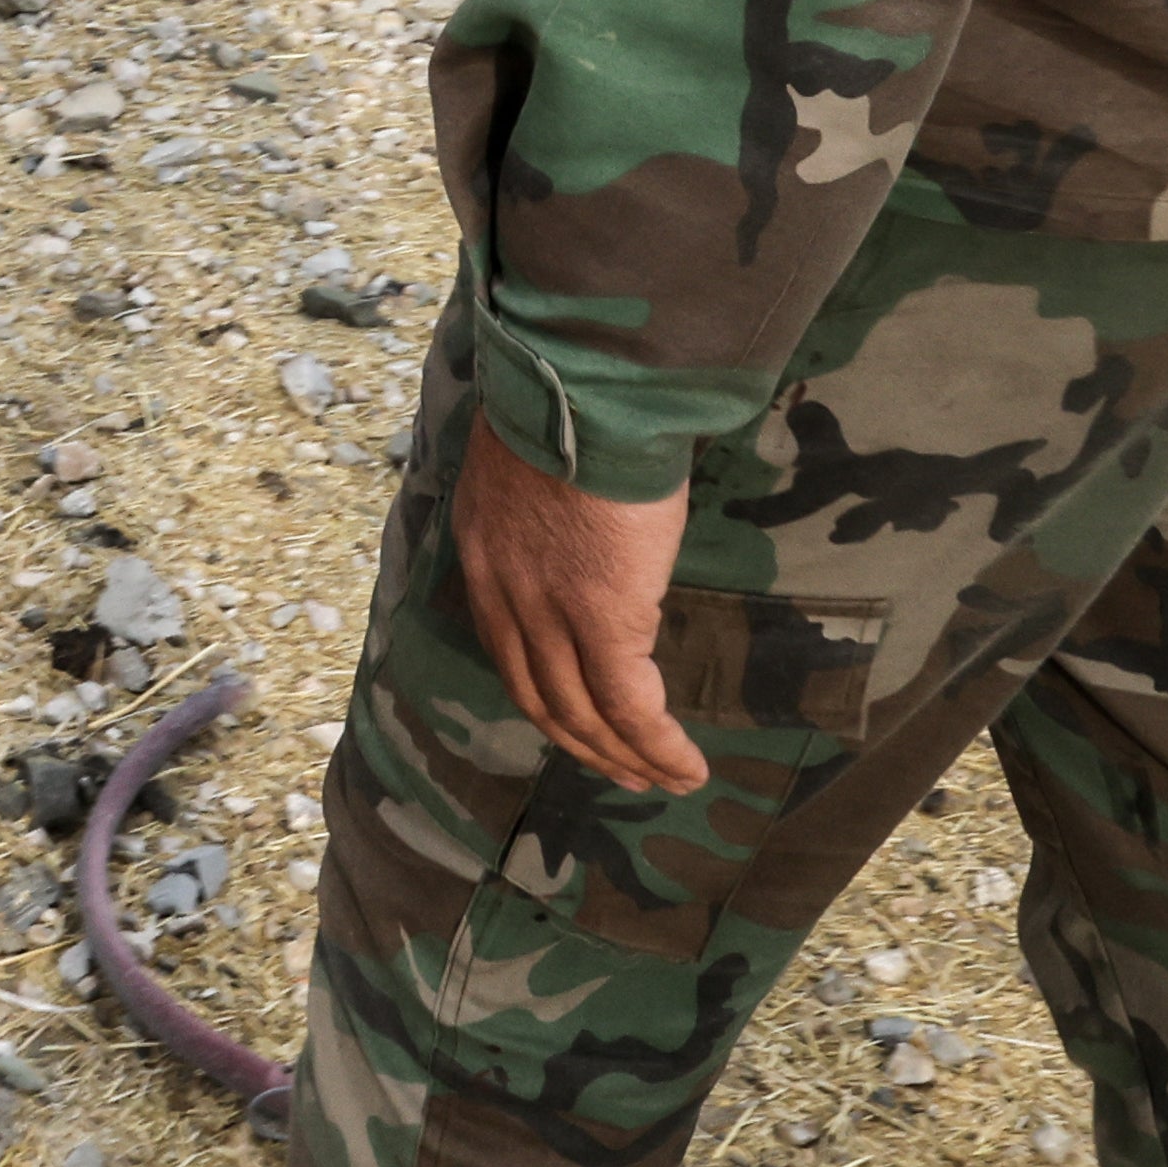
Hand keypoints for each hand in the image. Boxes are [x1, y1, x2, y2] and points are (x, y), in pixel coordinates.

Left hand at [447, 419, 706, 798]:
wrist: (584, 387)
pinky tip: (684, 766)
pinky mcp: (604, 617)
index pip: (506, 644)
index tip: (574, 717)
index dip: (542, 689)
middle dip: (580, 741)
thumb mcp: (529, 454)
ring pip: (580, 711)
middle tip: (621, 769)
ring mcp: (549, 610)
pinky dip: (656, 744)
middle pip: (537, 693)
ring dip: (623, 755)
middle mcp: (504, 591)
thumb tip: (582, 518)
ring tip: (663, 779)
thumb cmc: (570, 400)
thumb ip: (543, 502)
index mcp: (483, 549)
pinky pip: (629, 702)